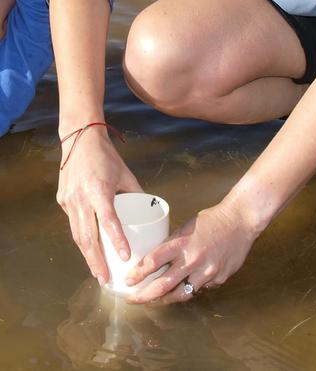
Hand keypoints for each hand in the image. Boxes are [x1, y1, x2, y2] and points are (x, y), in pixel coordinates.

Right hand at [57, 127, 141, 285]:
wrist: (80, 138)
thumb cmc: (106, 156)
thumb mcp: (126, 173)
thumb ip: (137, 193)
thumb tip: (150, 211)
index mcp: (99, 190)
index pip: (109, 221)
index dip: (117, 240)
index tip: (125, 257)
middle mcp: (81, 197)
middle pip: (87, 237)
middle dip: (96, 261)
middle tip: (105, 279)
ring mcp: (69, 200)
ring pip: (77, 235)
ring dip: (87, 255)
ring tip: (97, 272)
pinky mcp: (62, 200)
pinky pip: (73, 223)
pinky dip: (81, 238)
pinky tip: (89, 250)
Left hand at [125, 202, 257, 303]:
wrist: (242, 220)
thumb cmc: (214, 219)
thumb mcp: (188, 226)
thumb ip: (173, 244)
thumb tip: (157, 260)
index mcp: (183, 243)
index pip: (153, 261)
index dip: (137, 274)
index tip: (127, 281)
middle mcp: (193, 259)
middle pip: (163, 286)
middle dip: (144, 296)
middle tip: (132, 299)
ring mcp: (207, 272)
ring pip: (182, 294)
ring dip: (166, 298)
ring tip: (155, 300)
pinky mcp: (219, 279)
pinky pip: (201, 288)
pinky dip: (193, 286)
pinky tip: (190, 282)